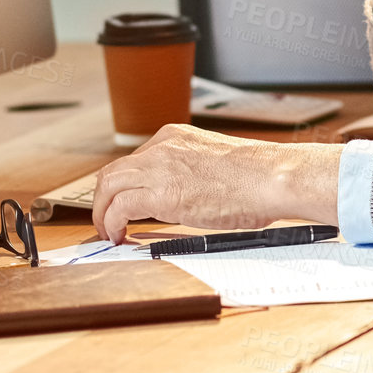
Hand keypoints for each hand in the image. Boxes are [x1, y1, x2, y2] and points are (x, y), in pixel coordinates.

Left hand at [90, 124, 342, 243]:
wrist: (270, 178)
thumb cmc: (256, 177)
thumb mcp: (214, 163)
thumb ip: (191, 173)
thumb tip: (184, 197)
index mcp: (175, 137)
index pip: (134, 160)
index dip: (124, 186)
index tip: (124, 203)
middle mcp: (161, 147)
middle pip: (112, 171)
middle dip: (104, 198)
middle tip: (107, 220)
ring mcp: (158, 168)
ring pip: (107, 186)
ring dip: (102, 211)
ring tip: (108, 231)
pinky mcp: (159, 193)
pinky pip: (119, 207)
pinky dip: (111, 222)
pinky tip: (119, 236)